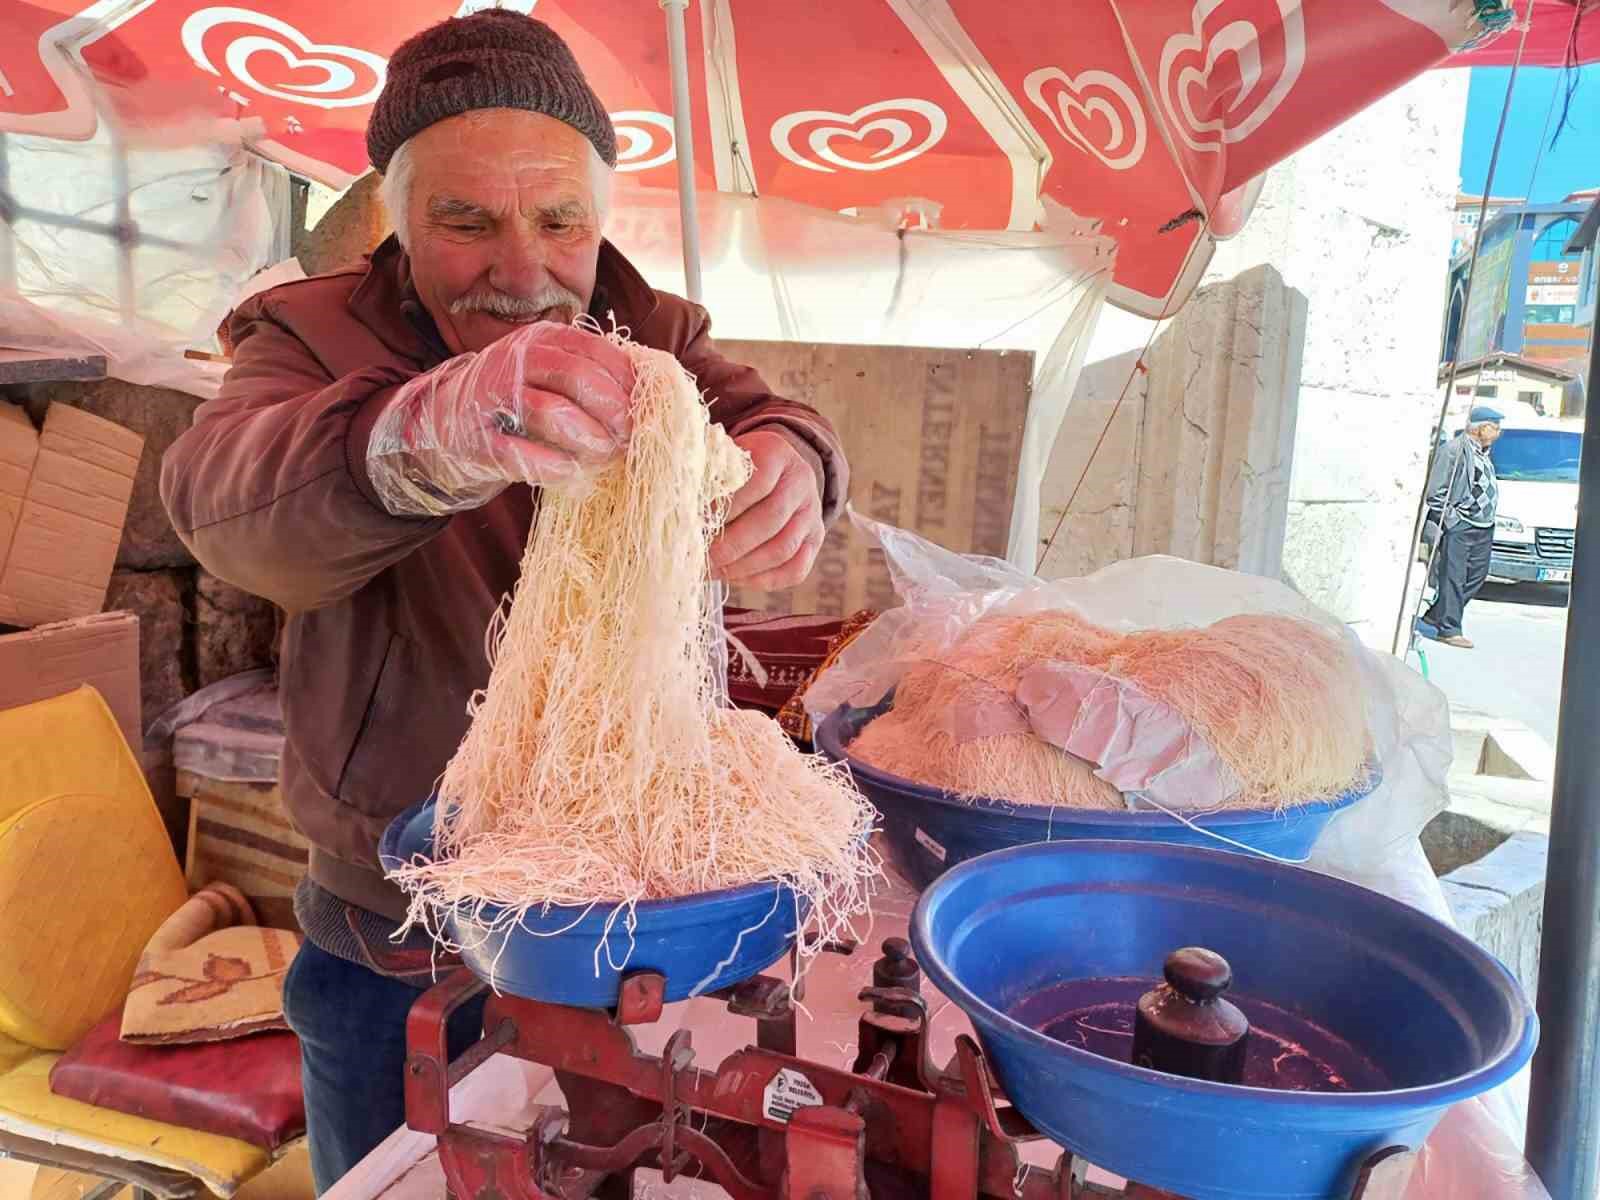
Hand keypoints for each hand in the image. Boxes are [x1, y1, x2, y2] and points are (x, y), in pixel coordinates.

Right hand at [367, 322, 635, 516]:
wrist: (440, 424)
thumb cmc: (512, 403)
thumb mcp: (547, 375)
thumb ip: (588, 377)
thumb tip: (647, 399)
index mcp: (538, 341)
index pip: (593, 351)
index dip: (626, 381)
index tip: (647, 408)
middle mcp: (512, 361)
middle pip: (576, 377)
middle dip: (613, 411)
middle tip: (630, 436)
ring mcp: (490, 400)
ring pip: (551, 412)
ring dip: (588, 439)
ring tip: (605, 455)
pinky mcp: (476, 442)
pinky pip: (523, 455)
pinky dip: (556, 467)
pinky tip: (573, 473)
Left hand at [710, 430, 824, 589]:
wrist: (776, 473)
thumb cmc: (735, 469)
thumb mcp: (722, 459)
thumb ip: (706, 477)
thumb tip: (683, 515)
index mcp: (776, 452)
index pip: (757, 482)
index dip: (727, 507)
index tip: (698, 524)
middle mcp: (801, 481)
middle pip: (771, 519)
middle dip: (733, 544)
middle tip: (704, 557)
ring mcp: (811, 514)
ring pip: (783, 549)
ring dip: (745, 566)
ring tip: (715, 570)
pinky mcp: (814, 541)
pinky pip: (794, 570)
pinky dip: (763, 580)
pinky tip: (735, 577)